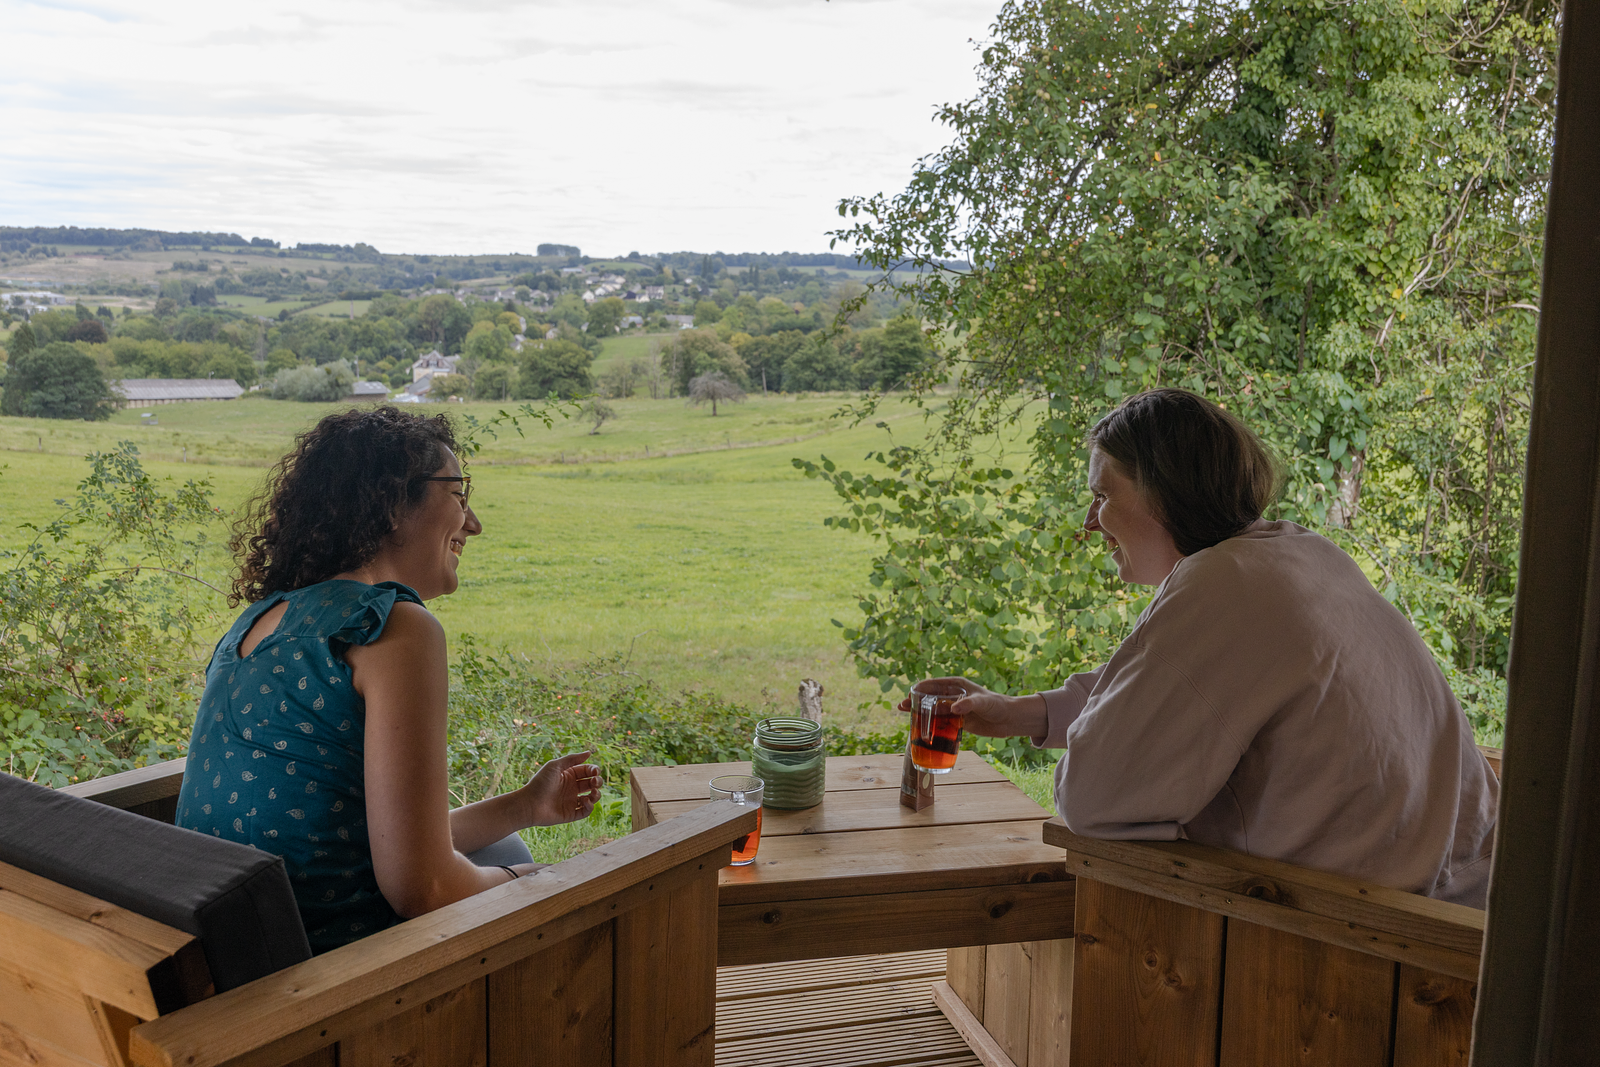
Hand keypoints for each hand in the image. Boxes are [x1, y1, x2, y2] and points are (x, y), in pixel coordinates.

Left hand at [520, 751, 602, 825]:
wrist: (529, 804)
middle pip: (592, 783)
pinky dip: (590, 806)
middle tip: (594, 782)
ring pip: (592, 797)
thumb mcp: (555, 766)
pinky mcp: (571, 814)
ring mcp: (572, 801)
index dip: (594, 770)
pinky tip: (585, 801)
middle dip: (597, 781)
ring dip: (597, 794)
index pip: (587, 771)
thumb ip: (572, 759)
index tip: (594, 772)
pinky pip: (586, 811)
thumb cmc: (540, 783)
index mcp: (569, 775)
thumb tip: (589, 752)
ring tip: (592, 792)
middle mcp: (572, 788)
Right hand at [897, 677, 1047, 738]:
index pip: (933, 685)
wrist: (1009, 720)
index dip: (919, 689)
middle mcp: (953, 696)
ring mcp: (954, 709)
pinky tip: (922, 730)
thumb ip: (968, 705)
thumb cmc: (997, 705)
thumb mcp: (983, 703)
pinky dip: (931, 725)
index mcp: (957, 685)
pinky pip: (940, 722)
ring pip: (932, 710)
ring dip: (920, 713)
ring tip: (908, 719)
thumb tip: (953, 709)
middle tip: (902, 708)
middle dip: (915, 701)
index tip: (908, 695)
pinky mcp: (957, 721)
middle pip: (929, 697)